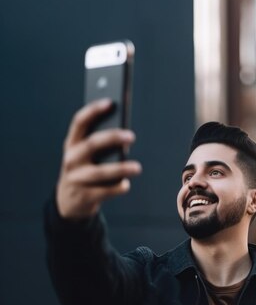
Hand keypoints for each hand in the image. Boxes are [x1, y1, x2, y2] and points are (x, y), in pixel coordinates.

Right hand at [56, 99, 141, 218]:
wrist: (68, 202)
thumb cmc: (84, 170)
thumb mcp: (85, 155)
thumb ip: (100, 143)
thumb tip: (125, 137)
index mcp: (71, 144)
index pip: (79, 122)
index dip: (93, 110)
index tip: (110, 102)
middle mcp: (71, 159)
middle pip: (92, 144)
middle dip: (112, 137)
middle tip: (131, 136)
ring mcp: (76, 178)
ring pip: (100, 172)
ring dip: (120, 168)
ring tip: (137, 167)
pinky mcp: (84, 196)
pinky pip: (104, 191)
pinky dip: (117, 188)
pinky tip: (126, 184)